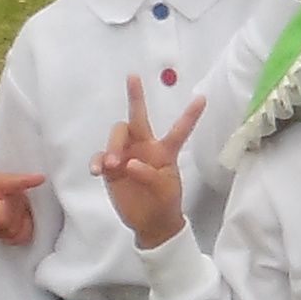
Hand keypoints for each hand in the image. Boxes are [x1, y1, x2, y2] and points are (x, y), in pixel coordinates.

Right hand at [94, 76, 204, 248]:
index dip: (190, 115)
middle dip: (136, 96)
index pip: (179, 130)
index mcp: (165, 151)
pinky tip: (98, 171)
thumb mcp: (164, 191)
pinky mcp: (111, 167)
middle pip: (138, 117)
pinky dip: (97, 161)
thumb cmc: (163, 202)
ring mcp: (126, 154)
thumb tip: (129, 164)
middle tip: (133, 77)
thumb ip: (149, 176)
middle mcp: (145, 147)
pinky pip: (100, 156)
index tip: (203, 98)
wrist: (149, 222)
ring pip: (117, 135)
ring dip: (113, 146)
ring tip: (113, 165)